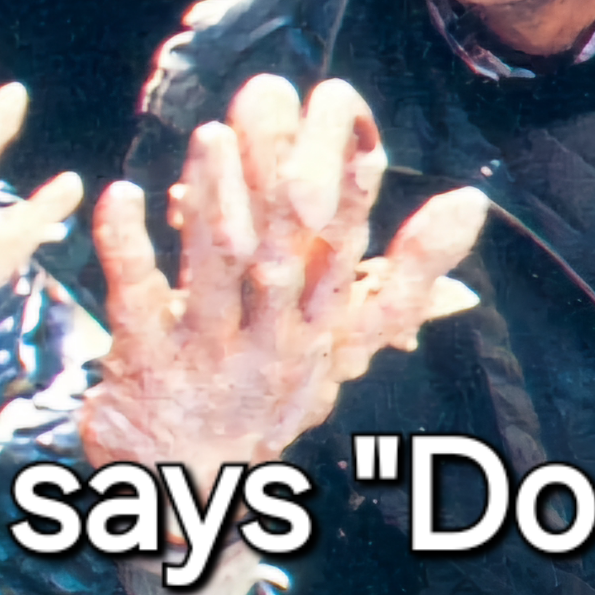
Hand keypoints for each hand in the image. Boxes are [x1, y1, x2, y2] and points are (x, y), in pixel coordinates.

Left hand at [84, 75, 487, 481]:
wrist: (192, 490)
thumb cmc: (272, 395)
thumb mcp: (348, 345)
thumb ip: (409, 273)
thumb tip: (472, 202)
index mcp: (318, 327)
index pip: (345, 256)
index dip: (356, 202)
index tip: (365, 144)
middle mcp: (270, 339)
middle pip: (281, 256)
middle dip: (280, 182)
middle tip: (273, 104)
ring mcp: (207, 352)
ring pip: (214, 272)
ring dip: (211, 201)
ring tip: (210, 133)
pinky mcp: (145, 359)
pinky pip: (138, 297)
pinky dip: (128, 245)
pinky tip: (122, 193)